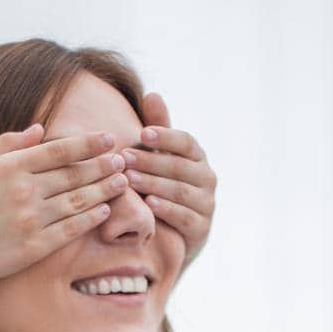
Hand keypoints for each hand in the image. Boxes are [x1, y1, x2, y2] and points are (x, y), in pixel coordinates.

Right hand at [0, 125, 130, 289]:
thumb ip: (8, 144)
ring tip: (122, 182)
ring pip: (78, 201)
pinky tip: (105, 210)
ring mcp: (30, 220)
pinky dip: (91, 218)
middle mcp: (23, 192)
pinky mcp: (35, 247)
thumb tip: (40, 129)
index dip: (89, 143)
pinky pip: (71, 230)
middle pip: (74, 174)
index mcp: (10, 168)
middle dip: (103, 165)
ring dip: (104, 190)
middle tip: (125, 160)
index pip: (60, 150)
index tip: (110, 138)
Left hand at [120, 93, 216, 267]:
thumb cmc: (163, 188)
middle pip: (181, 166)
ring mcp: (207, 205)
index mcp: (198, 158)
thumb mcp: (160, 159)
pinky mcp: (201, 229)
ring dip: (155, 183)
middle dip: (152, 161)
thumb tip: (152, 94)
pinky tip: (149, 204)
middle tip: (125, 158)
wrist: (173, 237)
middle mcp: (207, 178)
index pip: (187, 142)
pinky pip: (185, 217)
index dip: (166, 136)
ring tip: (130, 179)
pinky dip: (167, 209)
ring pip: (181, 191)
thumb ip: (158, 130)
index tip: (142, 132)